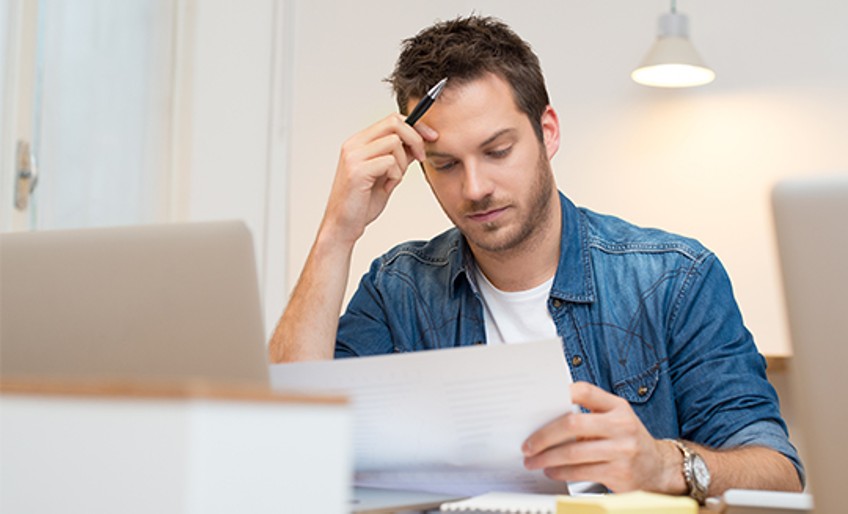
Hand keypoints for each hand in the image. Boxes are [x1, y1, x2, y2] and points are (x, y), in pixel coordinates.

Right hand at [320, 114, 437, 244]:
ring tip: (393, 180)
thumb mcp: (387, 175)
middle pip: (394, 123)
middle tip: (421, 157)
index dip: (416, 126)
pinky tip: (387, 187)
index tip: (430, 137)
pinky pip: (390, 162)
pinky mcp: (357, 170)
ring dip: (402, 163)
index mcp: (359, 142)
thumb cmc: (362, 203)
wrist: (343, 226)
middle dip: (415, 139)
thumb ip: (399, 157)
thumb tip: (417, 143)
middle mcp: (354, 145)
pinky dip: (396, 176)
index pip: (392, 119)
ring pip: (395, 142)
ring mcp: (354, 156)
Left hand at [521, 381, 684, 493]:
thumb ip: (588, 414)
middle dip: (543, 436)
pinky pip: (581, 472)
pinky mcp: (619, 473)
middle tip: (527, 444)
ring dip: (547, 458)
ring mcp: (622, 450)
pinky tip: (551, 471)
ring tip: (533, 461)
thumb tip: (544, 418)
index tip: (537, 403)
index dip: (560, 393)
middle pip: (573, 424)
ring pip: (574, 452)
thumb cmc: (626, 440)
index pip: (585, 391)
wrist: (658, 468)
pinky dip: (561, 472)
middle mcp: (622, 425)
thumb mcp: (615, 420)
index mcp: (618, 407)